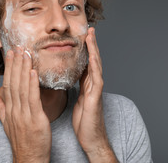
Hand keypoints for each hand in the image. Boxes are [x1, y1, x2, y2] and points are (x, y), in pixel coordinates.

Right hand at [0, 47, 50, 162]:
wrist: (29, 159)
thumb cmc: (21, 140)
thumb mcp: (6, 121)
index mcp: (9, 109)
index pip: (8, 83)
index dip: (9, 67)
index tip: (10, 53)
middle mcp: (14, 109)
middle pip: (14, 82)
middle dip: (15, 63)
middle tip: (18, 46)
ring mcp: (24, 114)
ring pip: (22, 87)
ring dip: (24, 69)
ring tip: (25, 53)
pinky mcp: (35, 119)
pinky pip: (33, 99)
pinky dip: (32, 84)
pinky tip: (33, 71)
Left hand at [72, 27, 117, 161]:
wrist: (91, 137)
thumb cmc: (84, 120)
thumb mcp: (78, 98)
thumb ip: (77, 85)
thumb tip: (71, 75)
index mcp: (87, 84)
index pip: (86, 61)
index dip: (85, 48)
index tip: (82, 34)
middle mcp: (93, 84)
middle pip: (93, 59)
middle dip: (91, 44)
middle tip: (90, 29)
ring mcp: (96, 89)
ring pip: (96, 65)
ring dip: (94, 49)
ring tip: (91, 35)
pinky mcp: (95, 97)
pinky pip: (96, 79)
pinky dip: (94, 67)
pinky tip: (92, 57)